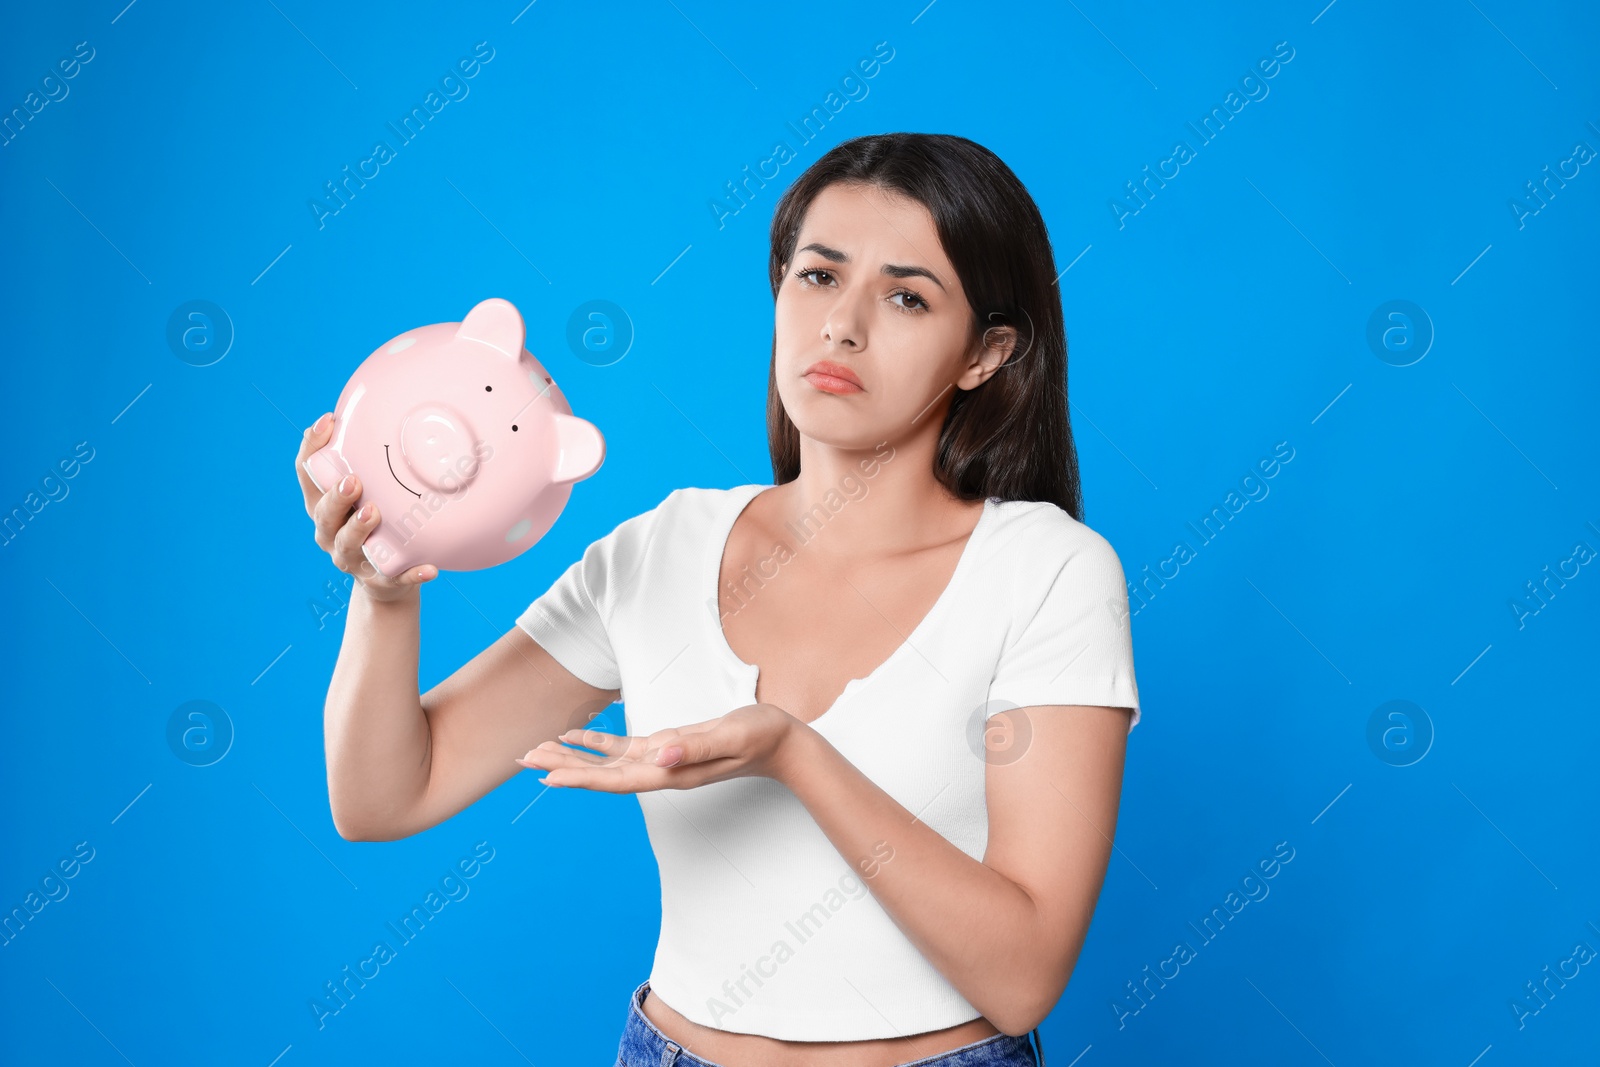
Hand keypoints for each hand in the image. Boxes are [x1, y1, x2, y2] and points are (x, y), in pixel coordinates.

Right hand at [295, 411, 436, 600]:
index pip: (308, 475)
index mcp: (324, 506)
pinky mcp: (381, 580)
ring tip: (373, 512)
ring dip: (358, 528)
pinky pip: (396, 579)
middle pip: (323, 514)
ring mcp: (354, 559)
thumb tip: (390, 408)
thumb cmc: (377, 522)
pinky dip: (412, 575)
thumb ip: (369, 459)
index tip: (328, 422)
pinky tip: (429, 569)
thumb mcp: (368, 490)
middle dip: (335, 495)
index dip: (312, 448)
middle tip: (353, 479)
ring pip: (348, 545)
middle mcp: (331, 532)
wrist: (388, 579)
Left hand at [515, 703, 804, 792]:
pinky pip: (624, 750)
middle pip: (602, 775)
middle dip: (563, 767)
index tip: (546, 777)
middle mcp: (661, 771)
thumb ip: (694, 746)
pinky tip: (577, 738)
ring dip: (572, 757)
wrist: (782, 744)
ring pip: (607, 764)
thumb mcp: (730, 736)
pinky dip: (598, 745)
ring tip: (538, 751)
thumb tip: (656, 755)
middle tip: (523, 760)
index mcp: (671, 772)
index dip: (580, 777)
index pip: (616, 779)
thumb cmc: (760, 737)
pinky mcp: (667, 749)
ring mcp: (662, 761)